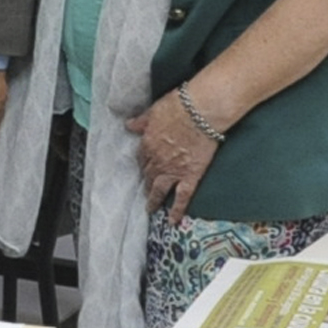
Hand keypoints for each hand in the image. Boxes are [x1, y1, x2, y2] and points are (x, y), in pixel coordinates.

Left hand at [127, 90, 222, 224]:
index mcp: (147, 143)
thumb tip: (128, 125)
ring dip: (154, 200)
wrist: (199, 112)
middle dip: (146, 183)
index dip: (143, 163)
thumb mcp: (153, 111)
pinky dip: (177, 210)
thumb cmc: (177, 106)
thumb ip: (141, 121)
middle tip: (145, 191)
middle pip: (148, 174)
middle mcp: (157, 160)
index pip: (141, 158)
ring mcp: (173, 170)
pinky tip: (172, 221)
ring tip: (150, 208)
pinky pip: (182, 197)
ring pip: (160, 189)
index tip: (143, 168)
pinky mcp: (190, 176)